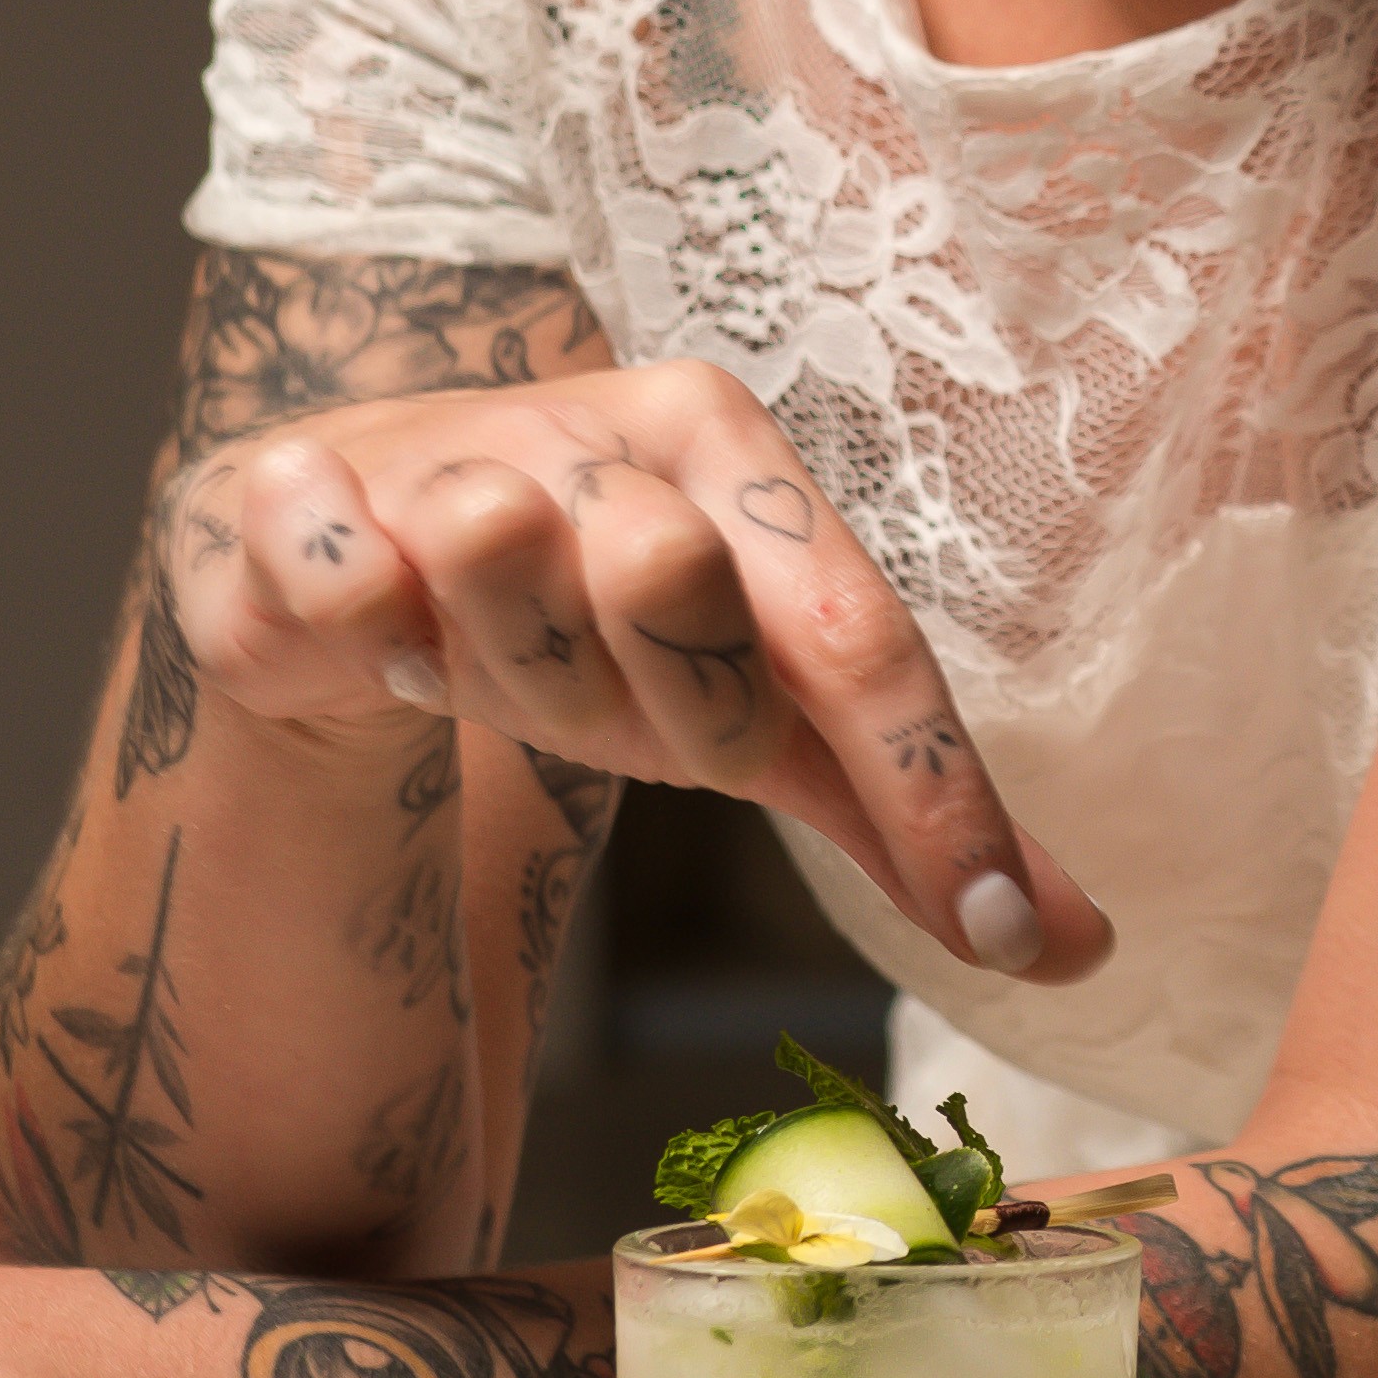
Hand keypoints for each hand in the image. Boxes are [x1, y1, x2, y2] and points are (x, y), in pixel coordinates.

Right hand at [160, 359, 1104, 979]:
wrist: (359, 547)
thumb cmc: (593, 634)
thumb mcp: (750, 712)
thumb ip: (898, 814)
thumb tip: (1074, 949)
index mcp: (742, 463)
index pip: (860, 636)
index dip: (933, 794)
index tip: (1003, 936)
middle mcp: (610, 428)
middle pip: (683, 599)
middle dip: (662, 710)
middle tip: (612, 708)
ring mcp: (452, 441)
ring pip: (506, 570)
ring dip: (506, 672)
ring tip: (479, 657)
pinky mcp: (302, 482)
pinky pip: (343, 580)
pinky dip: (355, 627)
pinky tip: (364, 624)